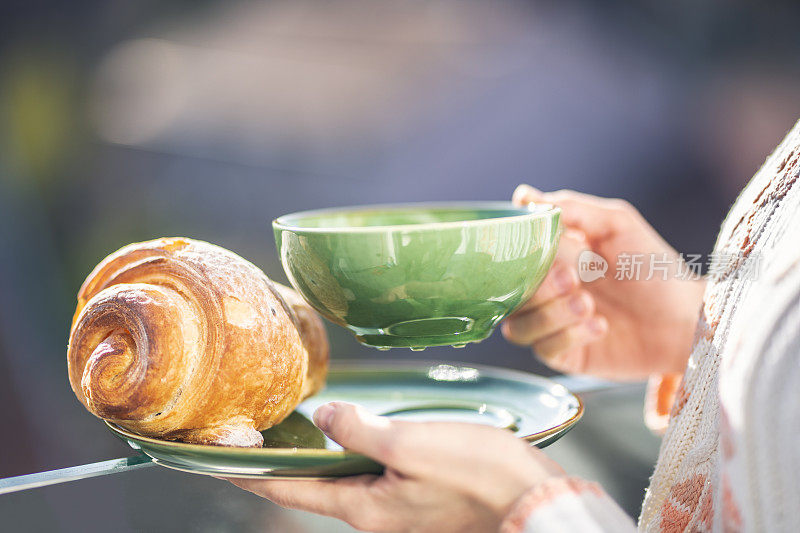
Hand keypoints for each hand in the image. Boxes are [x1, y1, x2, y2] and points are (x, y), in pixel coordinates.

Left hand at [227, 402, 564, 531]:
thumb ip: (359, 432)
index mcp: (366, 508)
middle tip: (260, 440)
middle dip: (287, 466)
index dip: (255, 474)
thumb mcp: (410, 444)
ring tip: (303, 435)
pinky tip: (361, 440)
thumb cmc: (478, 474)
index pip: (293, 490)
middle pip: (318, 489)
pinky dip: (357, 460)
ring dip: (323, 461)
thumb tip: (325, 419)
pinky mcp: (422, 505)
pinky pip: (376, 481)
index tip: (222, 462)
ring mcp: (401, 515)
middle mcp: (377, 519)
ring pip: (349, 484)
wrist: (534, 501)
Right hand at [502, 185, 704, 378]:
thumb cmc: (653, 268)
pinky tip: (599, 325)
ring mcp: (552, 326)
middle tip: (573, 278)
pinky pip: (544, 350)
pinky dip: (568, 336)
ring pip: (517, 327)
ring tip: (587, 304)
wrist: (686, 318)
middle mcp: (544, 292)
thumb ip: (572, 209)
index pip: (510, 257)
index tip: (537, 249)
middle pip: (508, 295)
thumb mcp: (617, 224)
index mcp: (550, 258)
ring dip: (549, 314)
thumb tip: (523, 197)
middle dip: (537, 286)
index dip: (517, 255)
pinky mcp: (566, 356)